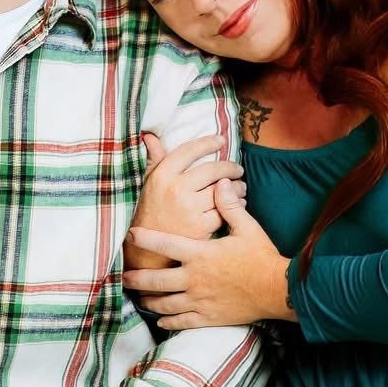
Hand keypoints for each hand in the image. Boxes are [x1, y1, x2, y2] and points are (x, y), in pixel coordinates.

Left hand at [122, 195, 293, 328]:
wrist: (277, 290)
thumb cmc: (262, 257)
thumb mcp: (247, 227)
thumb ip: (229, 206)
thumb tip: (221, 183)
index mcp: (200, 254)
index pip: (165, 245)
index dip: (145, 238)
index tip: (131, 234)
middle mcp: (194, 278)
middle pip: (156, 280)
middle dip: (137, 278)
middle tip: (123, 277)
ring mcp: (199, 300)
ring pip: (165, 303)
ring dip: (149, 301)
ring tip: (140, 298)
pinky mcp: (208, 317)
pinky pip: (181, 321)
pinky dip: (168, 320)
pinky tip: (161, 318)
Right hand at [126, 132, 244, 269]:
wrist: (146, 250)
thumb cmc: (149, 212)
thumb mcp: (147, 183)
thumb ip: (154, 159)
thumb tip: (151, 136)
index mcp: (162, 175)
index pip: (189, 151)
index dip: (208, 142)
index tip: (220, 140)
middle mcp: (176, 189)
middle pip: (212, 169)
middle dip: (230, 167)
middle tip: (237, 169)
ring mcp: (189, 209)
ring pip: (222, 191)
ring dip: (237, 187)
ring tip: (241, 186)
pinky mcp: (200, 227)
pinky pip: (224, 211)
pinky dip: (235, 206)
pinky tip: (238, 204)